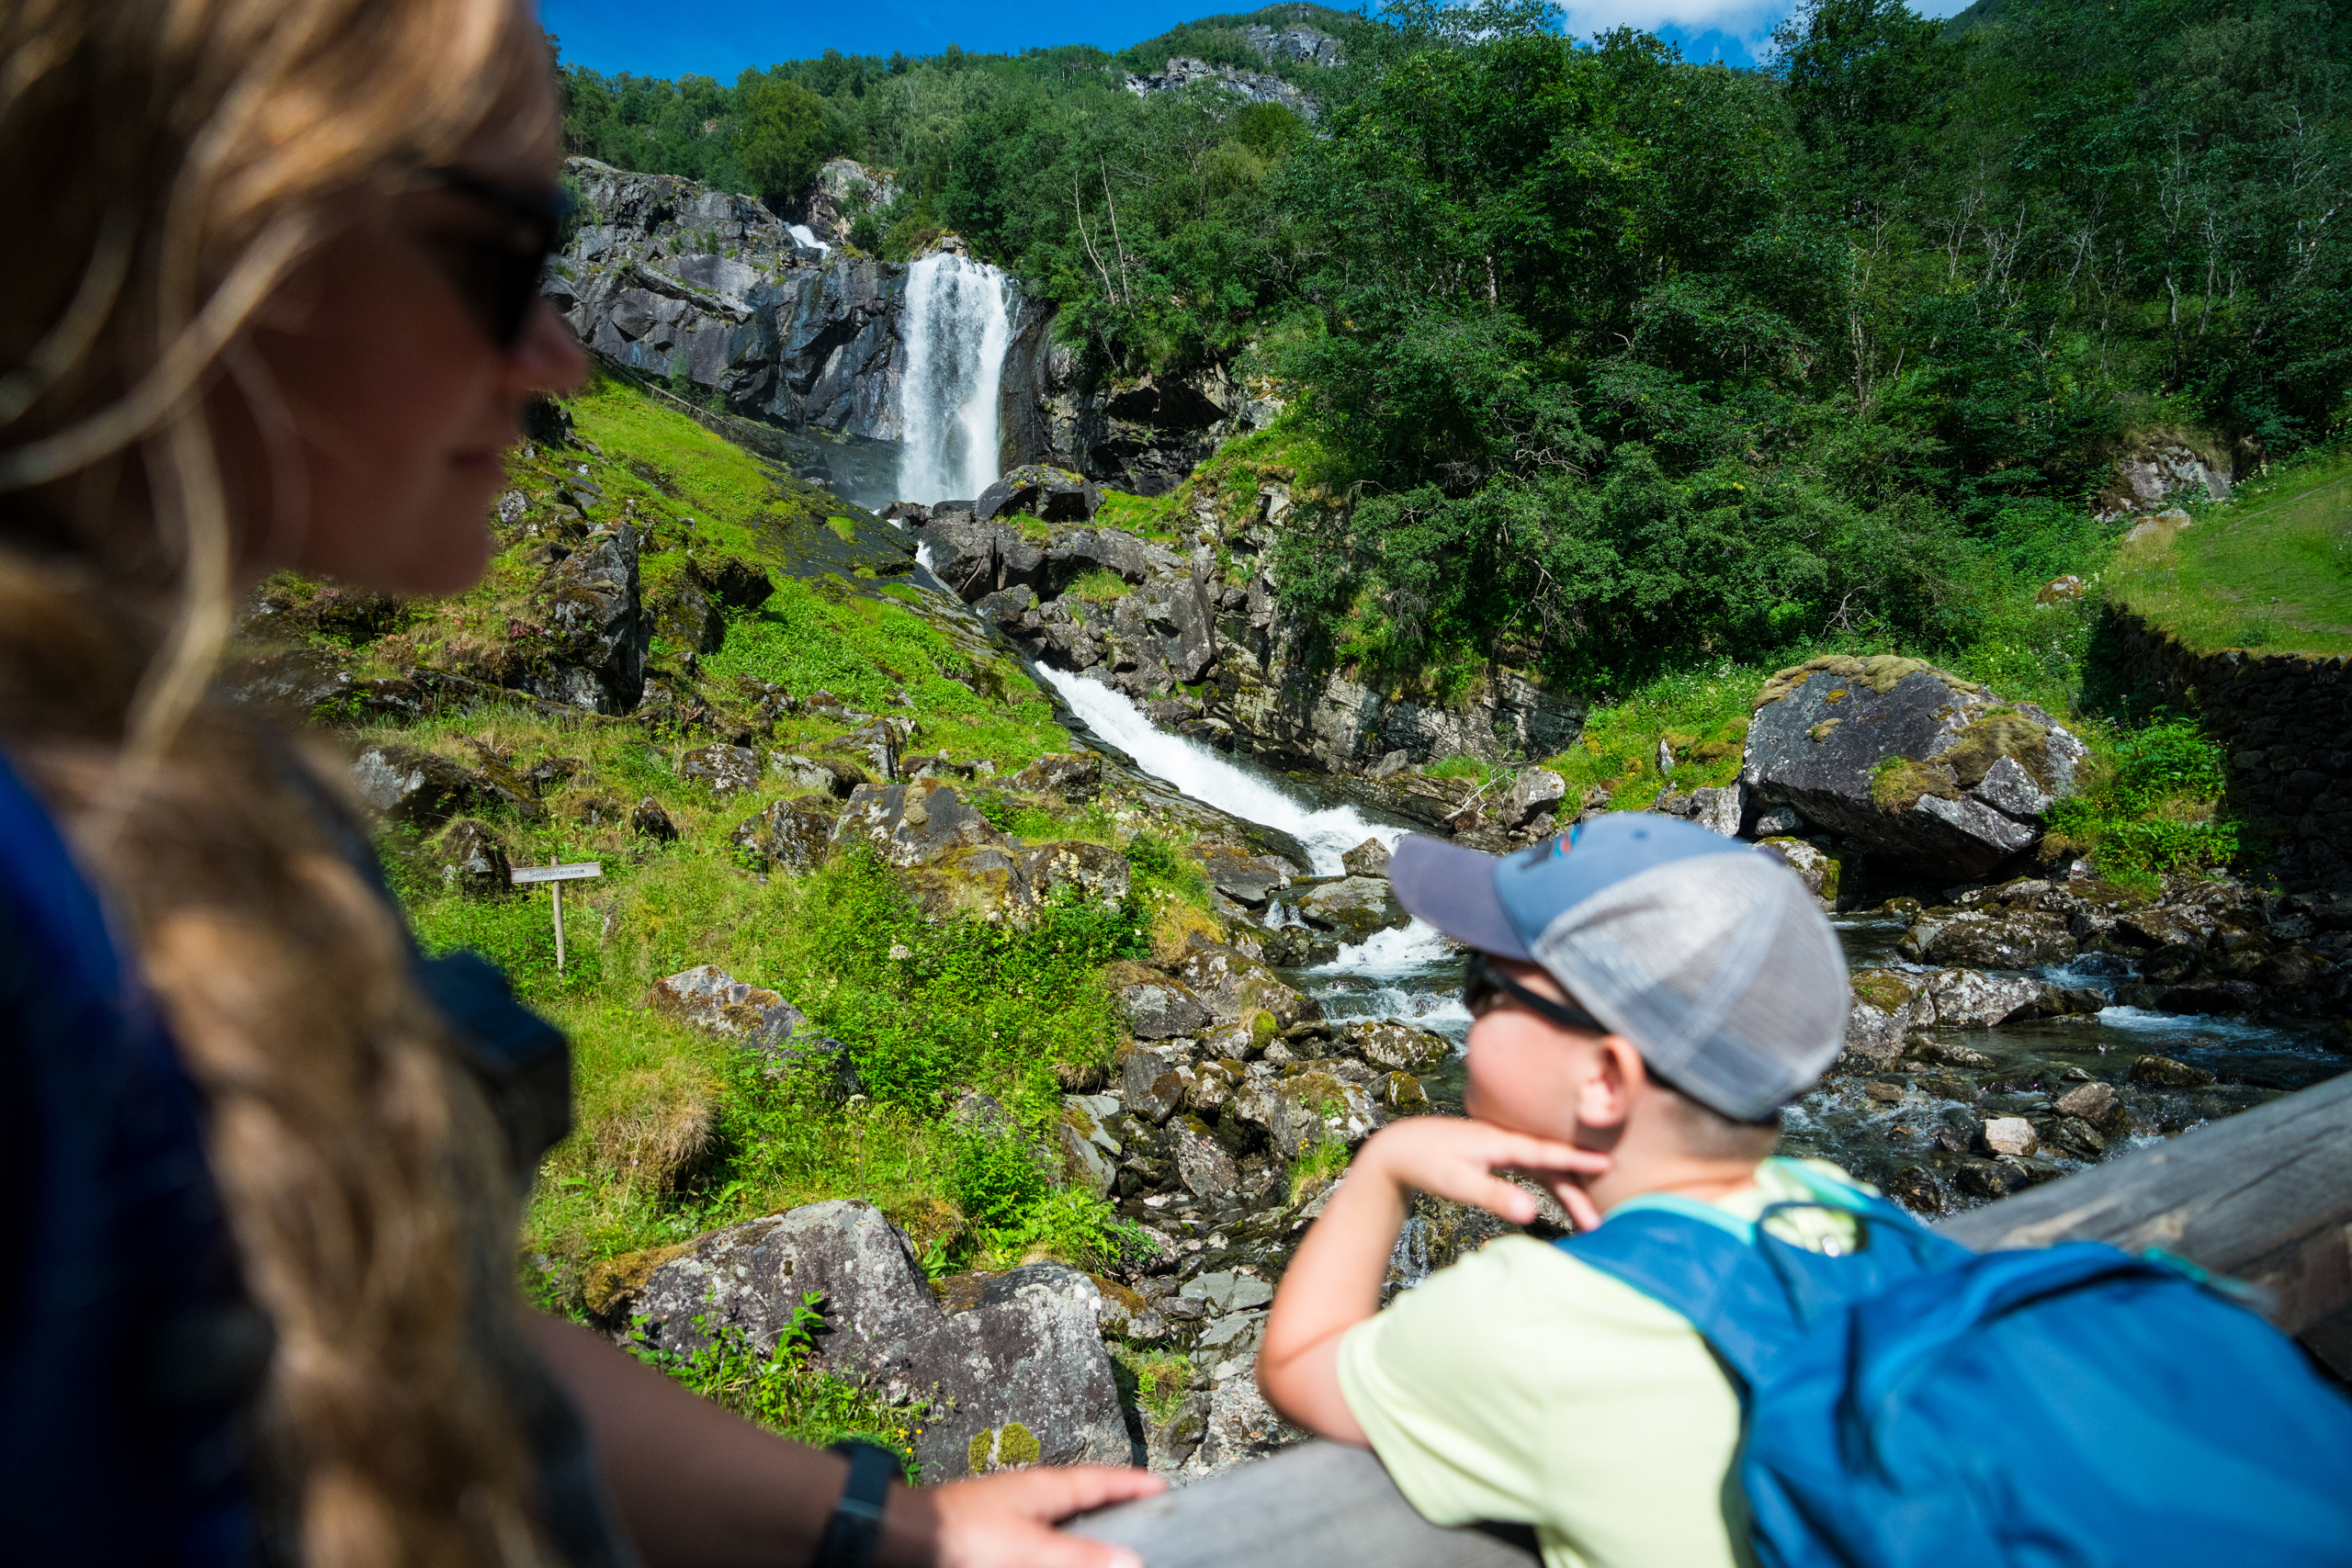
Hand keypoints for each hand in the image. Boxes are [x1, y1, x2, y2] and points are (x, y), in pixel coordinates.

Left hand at [896, 1465, 1165, 1567]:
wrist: (904, 1539)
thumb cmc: (963, 1537)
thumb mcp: (1031, 1551)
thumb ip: (1081, 1557)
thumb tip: (1130, 1559)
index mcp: (1046, 1487)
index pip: (1102, 1480)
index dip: (1133, 1484)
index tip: (1162, 1486)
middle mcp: (1030, 1492)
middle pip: (1083, 1492)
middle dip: (1114, 1499)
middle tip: (1142, 1509)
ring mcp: (1008, 1509)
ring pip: (1059, 1511)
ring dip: (1085, 1519)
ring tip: (1105, 1532)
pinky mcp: (990, 1529)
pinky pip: (1038, 1529)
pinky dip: (1057, 1538)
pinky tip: (1054, 1550)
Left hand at [1353, 1116, 1611, 1232]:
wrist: (1398, 1148)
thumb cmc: (1426, 1163)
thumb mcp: (1459, 1183)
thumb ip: (1495, 1197)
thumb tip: (1532, 1214)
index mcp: (1501, 1142)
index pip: (1548, 1153)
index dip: (1579, 1160)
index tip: (1609, 1164)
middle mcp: (1505, 1140)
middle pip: (1551, 1165)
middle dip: (1577, 1191)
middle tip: (1598, 1221)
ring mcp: (1500, 1146)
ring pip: (1543, 1168)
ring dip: (1564, 1190)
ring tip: (1587, 1220)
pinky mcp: (1494, 1154)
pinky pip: (1530, 1168)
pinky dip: (1548, 1182)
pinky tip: (1558, 1200)